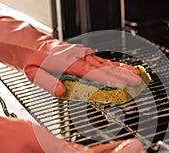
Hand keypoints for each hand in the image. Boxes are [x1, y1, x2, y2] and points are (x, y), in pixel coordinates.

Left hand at [0, 17, 141, 96]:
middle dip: (123, 74)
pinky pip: (101, 61)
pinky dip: (114, 66)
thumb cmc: (32, 59)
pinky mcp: (83, 55)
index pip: (93, 73)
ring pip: (105, 63)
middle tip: (138, 80)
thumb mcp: (34, 74)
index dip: (110, 79)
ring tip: (137, 75)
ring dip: (122, 70)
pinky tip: (122, 69)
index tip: (124, 84)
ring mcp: (82, 54)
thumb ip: (48, 83)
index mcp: (68, 62)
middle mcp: (78, 56)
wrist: (30, 44)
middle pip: (104, 67)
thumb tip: (61, 92)